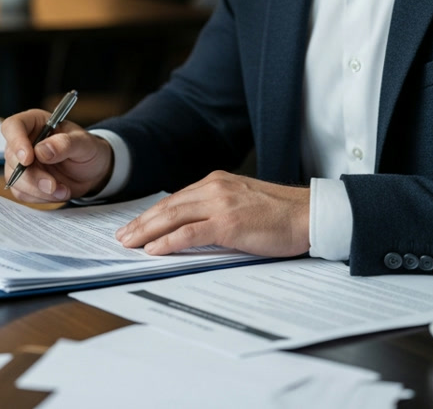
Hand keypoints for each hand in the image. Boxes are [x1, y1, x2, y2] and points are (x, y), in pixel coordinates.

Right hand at [0, 109, 112, 202]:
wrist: (92, 171)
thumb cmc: (87, 149)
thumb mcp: (84, 143)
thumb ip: (65, 144)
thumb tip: (42, 150)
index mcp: (35, 123)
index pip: (13, 126)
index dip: (16, 142)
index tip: (28, 159)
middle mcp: (24, 141)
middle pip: (12, 157)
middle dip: (33, 176)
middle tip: (53, 185)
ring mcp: (21, 163)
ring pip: (15, 179)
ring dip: (38, 190)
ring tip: (63, 190)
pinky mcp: (24, 182)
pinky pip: (22, 193)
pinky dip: (41, 197)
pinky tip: (58, 193)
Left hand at [115, 171, 310, 256]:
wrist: (310, 214)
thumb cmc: (281, 215)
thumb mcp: (243, 205)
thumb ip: (217, 211)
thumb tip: (192, 231)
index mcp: (217, 182)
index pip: (176, 199)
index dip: (153, 214)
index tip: (136, 226)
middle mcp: (215, 188)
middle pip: (168, 206)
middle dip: (142, 223)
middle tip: (122, 236)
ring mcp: (221, 204)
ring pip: (173, 216)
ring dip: (147, 231)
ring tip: (129, 243)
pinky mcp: (229, 223)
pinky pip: (190, 232)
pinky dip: (168, 241)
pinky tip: (154, 249)